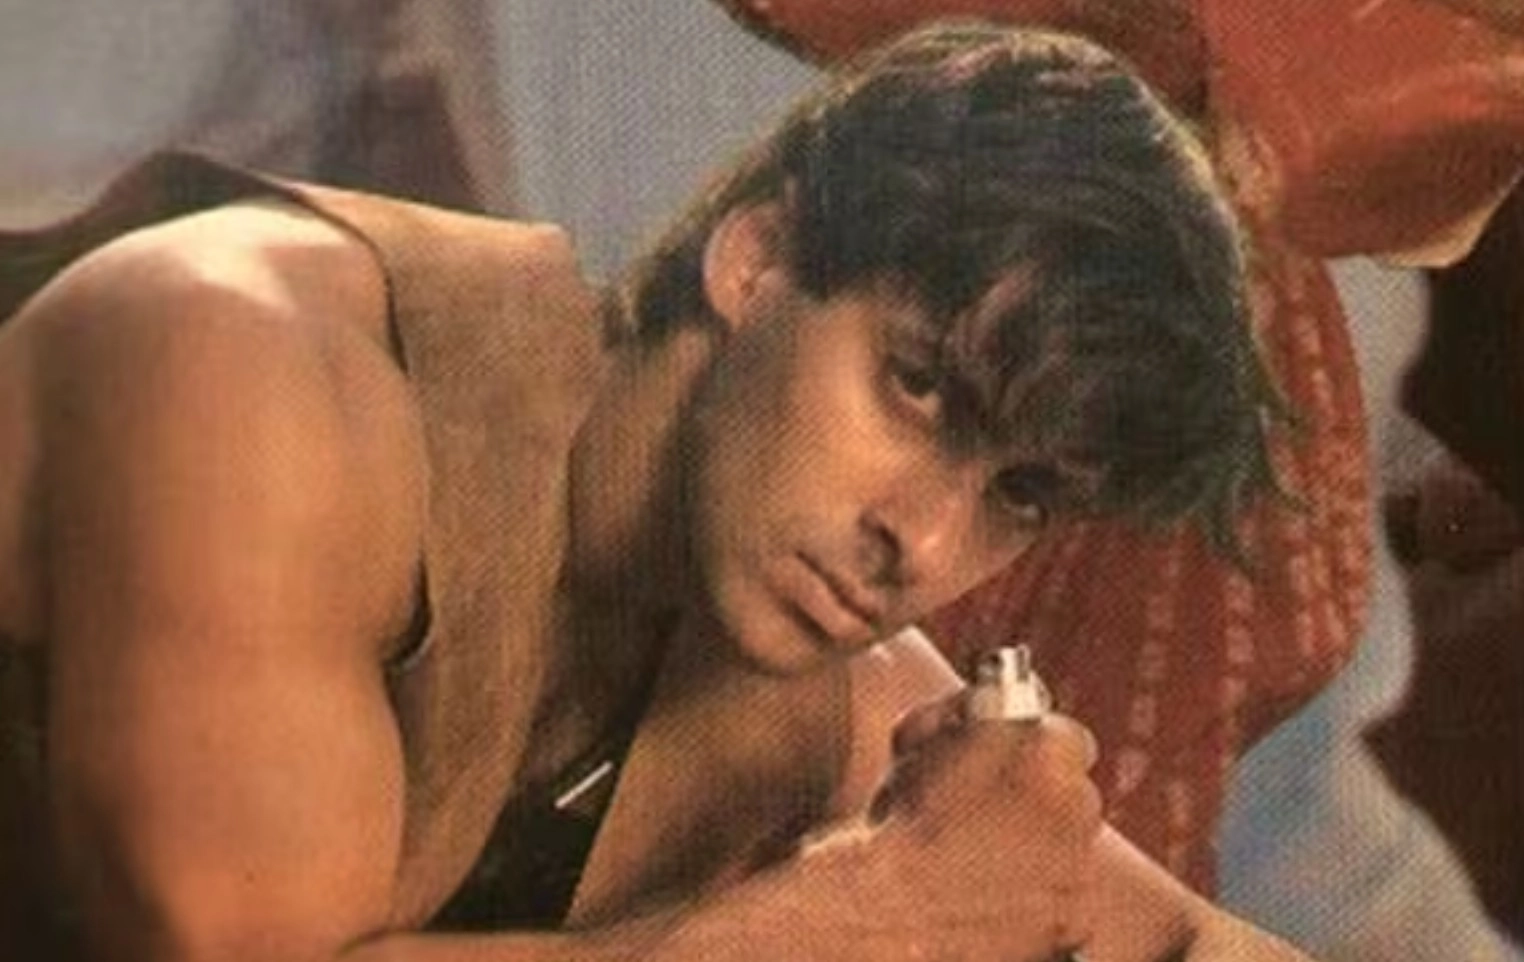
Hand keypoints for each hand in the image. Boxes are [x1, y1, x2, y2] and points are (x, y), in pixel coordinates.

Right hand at [863, 696, 1103, 960]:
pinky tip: (992, 888)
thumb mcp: (922, 732)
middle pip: (1075, 792)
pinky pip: (1062, 893)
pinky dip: (1037, 891)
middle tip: (995, 806)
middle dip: (1043, 795)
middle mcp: (1080, 805)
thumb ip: (970, 703)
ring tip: (984, 852)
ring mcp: (1080, 865)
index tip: (1017, 759)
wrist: (890, 906)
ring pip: (1070, 843)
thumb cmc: (903, 811)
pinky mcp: (1073, 915)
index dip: (1038, 748)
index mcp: (1051, 752)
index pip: (1069, 738)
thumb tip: (998, 689)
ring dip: (1041, 841)